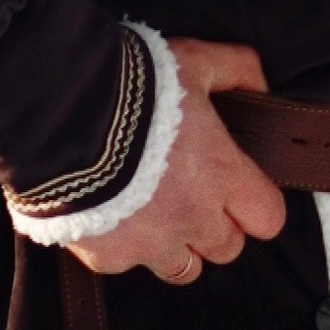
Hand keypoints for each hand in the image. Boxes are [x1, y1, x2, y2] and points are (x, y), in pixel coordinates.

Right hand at [65, 36, 289, 284]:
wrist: (61, 116)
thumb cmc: (132, 86)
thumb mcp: (194, 60)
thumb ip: (237, 69)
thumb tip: (260, 86)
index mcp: (222, 175)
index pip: (268, 218)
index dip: (256, 206)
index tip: (239, 192)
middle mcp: (194, 218)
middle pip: (227, 248)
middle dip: (216, 227)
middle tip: (191, 195)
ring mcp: (152, 244)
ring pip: (183, 269)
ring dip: (176, 247)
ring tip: (154, 213)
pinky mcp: (109, 257)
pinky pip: (128, 264)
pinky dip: (123, 245)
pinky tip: (109, 211)